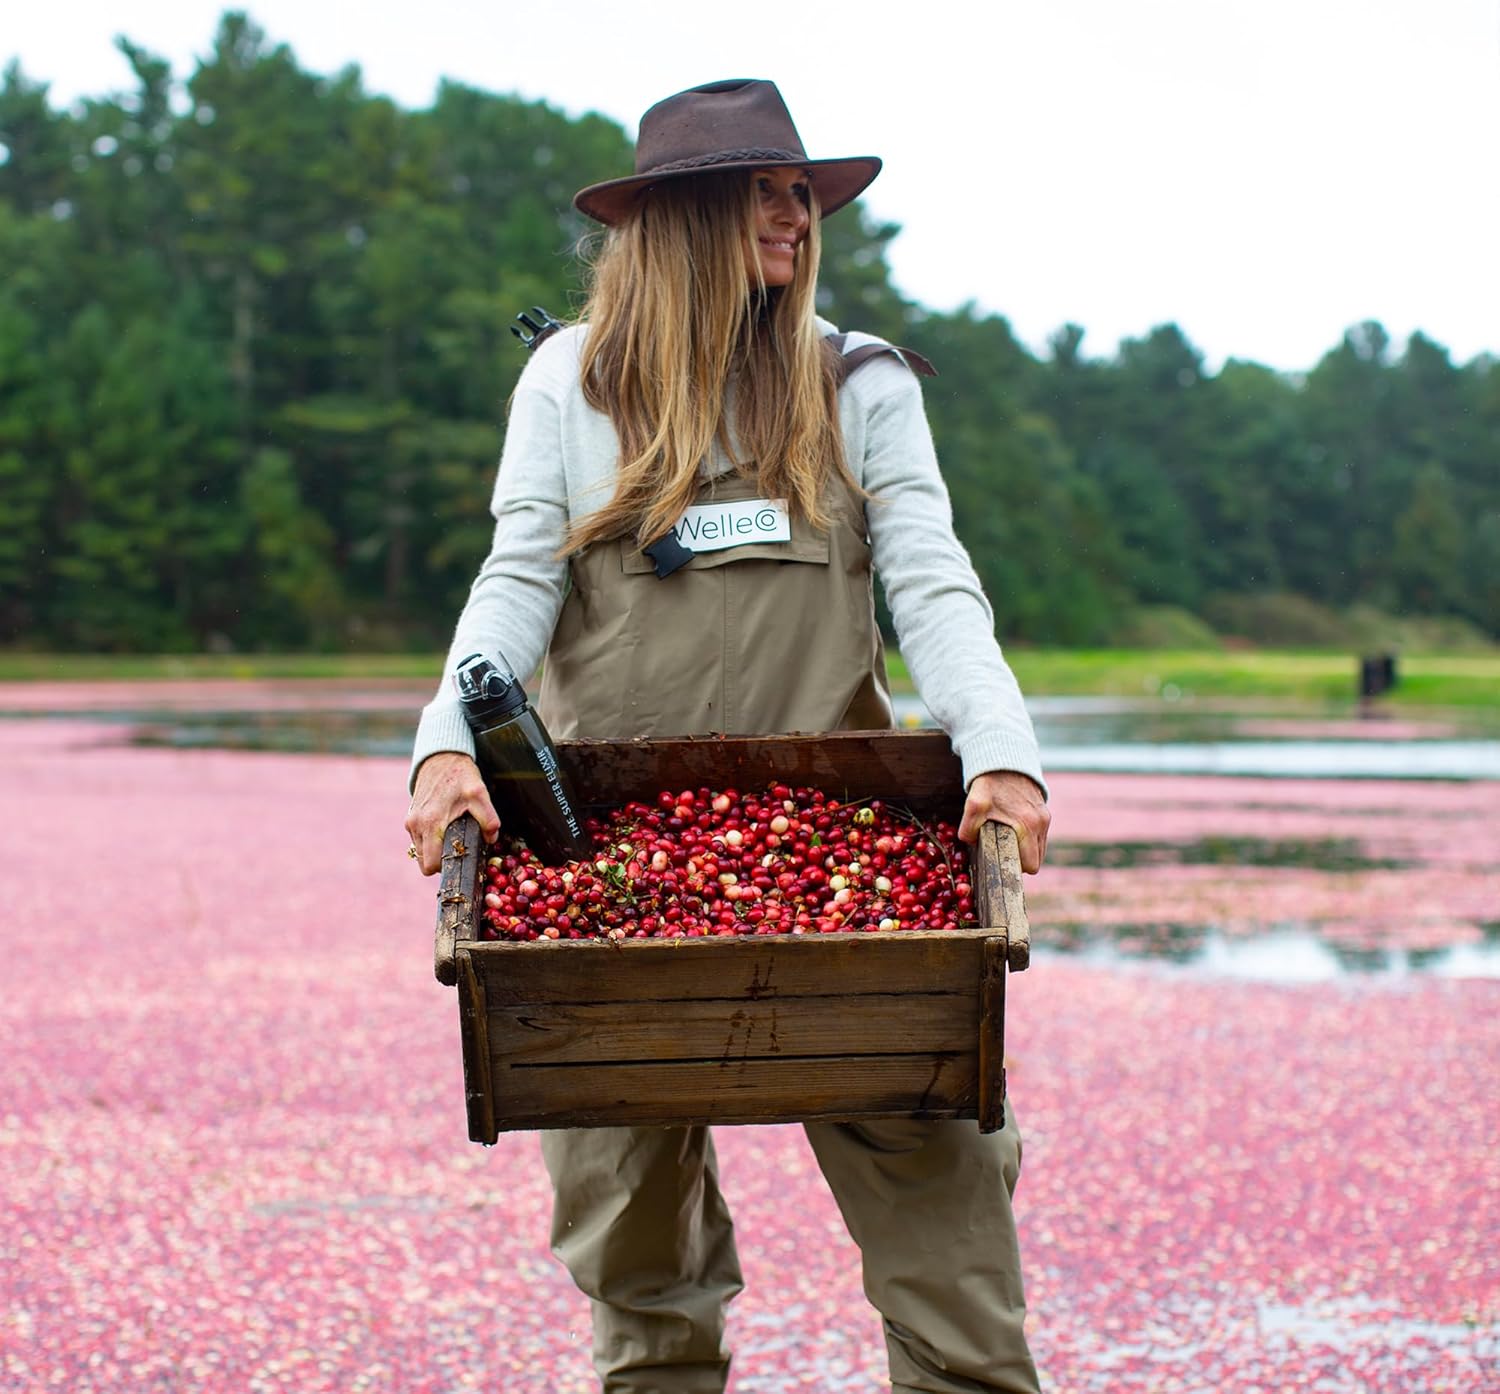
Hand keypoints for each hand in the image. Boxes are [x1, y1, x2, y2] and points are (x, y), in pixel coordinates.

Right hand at [405, 752, 500, 876]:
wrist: (440, 757)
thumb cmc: (460, 775)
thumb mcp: (480, 793)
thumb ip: (489, 818)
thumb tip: (491, 839)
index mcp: (431, 823)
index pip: (430, 864)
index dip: (446, 867)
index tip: (460, 857)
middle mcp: (416, 825)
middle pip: (424, 862)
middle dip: (441, 861)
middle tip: (458, 848)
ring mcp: (410, 821)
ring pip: (420, 851)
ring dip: (435, 849)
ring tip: (452, 835)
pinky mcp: (410, 816)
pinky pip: (419, 838)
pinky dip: (430, 839)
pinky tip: (444, 826)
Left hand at [958, 770, 1049, 873]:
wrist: (1005, 761)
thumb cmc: (989, 784)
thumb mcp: (974, 804)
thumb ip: (968, 827)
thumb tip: (969, 843)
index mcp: (1028, 825)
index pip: (1031, 864)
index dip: (1016, 867)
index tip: (1001, 859)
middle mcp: (1041, 823)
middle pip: (1037, 860)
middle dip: (1021, 860)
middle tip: (1002, 851)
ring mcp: (1045, 817)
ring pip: (1040, 849)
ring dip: (1025, 849)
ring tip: (1007, 840)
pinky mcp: (1044, 812)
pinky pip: (1040, 836)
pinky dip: (1029, 838)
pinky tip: (1013, 828)